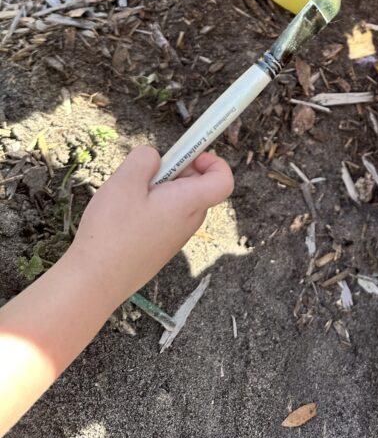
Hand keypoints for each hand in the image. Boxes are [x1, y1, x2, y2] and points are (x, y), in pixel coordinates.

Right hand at [70, 146, 232, 306]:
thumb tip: (156, 159)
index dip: (212, 160)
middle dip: (174, 171)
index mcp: (189, 203)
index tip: (186, 154)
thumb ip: (145, 158)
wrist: (94, 283)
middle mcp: (188, 222)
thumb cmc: (112, 231)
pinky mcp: (158, 248)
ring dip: (156, 191)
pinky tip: (121, 218)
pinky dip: (147, 209)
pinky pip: (162, 218)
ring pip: (175, 201)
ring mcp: (174, 238)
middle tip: (144, 175)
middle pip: (196, 186)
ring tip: (126, 199)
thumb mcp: (125, 181)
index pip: (223, 180)